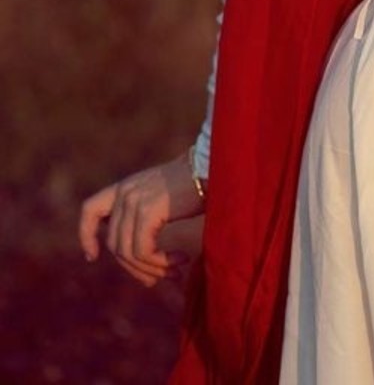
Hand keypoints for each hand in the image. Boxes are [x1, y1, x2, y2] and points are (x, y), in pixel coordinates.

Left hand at [78, 153, 203, 287]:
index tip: (93, 257)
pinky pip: (142, 251)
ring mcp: (133, 201)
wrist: (216, 166)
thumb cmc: (197, 186)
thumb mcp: (162, 199)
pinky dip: (160, 262)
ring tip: (175, 269)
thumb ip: (144, 217)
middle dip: (136, 268)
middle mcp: (125, 192)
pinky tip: (181, 259)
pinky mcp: (147, 211)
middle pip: (114, 245)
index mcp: (126, 187)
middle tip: (161, 277)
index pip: (90, 209)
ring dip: (152, 268)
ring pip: (128, 253)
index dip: (86, 235)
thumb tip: (136, 256)